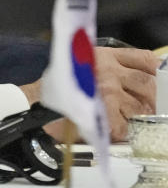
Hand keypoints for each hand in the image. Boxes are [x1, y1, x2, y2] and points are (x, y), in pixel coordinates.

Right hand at [19, 47, 156, 141]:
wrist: (32, 102)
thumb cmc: (54, 87)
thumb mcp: (82, 66)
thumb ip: (107, 68)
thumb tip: (136, 81)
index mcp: (104, 55)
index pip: (144, 59)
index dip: (156, 70)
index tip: (162, 77)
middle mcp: (108, 70)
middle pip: (147, 84)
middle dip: (153, 99)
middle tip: (150, 108)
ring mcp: (107, 90)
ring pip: (140, 106)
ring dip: (139, 117)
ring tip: (131, 122)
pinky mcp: (102, 111)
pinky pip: (123, 125)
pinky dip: (122, 132)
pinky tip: (114, 131)